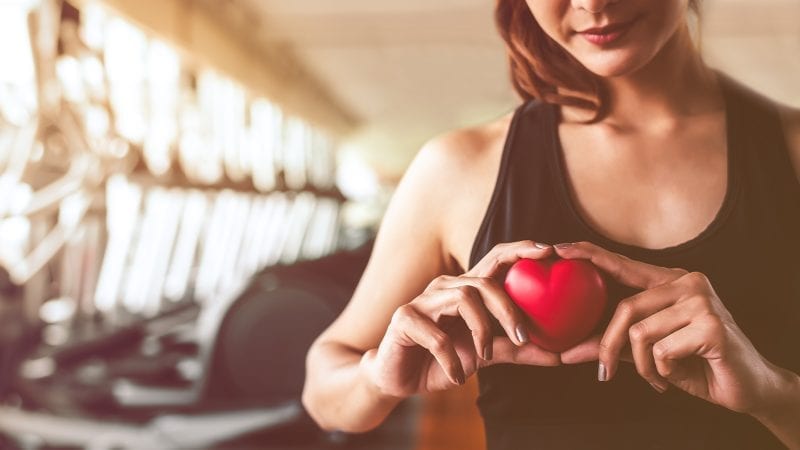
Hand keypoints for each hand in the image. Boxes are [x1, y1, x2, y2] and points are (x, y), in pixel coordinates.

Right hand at [362, 241, 560, 397]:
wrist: (398, 380)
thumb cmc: (442, 362)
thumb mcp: (484, 357)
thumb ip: (516, 351)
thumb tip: (559, 355)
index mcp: (465, 291)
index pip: (495, 261)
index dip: (520, 250)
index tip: (549, 253)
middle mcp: (445, 288)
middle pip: (482, 281)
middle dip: (507, 307)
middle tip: (524, 336)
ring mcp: (423, 301)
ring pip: (463, 298)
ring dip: (481, 331)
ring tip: (484, 358)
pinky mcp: (404, 319)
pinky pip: (436, 335)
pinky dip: (452, 360)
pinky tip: (457, 376)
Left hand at [555, 241, 789, 414]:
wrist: (747, 388)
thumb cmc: (696, 365)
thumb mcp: (649, 352)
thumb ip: (613, 344)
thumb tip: (566, 351)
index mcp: (671, 282)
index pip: (624, 265)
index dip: (591, 255)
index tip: (560, 248)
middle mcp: (687, 282)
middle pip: (626, 308)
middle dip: (608, 345)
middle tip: (603, 372)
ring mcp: (702, 300)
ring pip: (641, 333)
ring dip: (643, 366)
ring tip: (658, 377)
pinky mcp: (711, 324)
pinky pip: (662, 351)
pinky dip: (662, 371)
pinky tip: (679, 376)